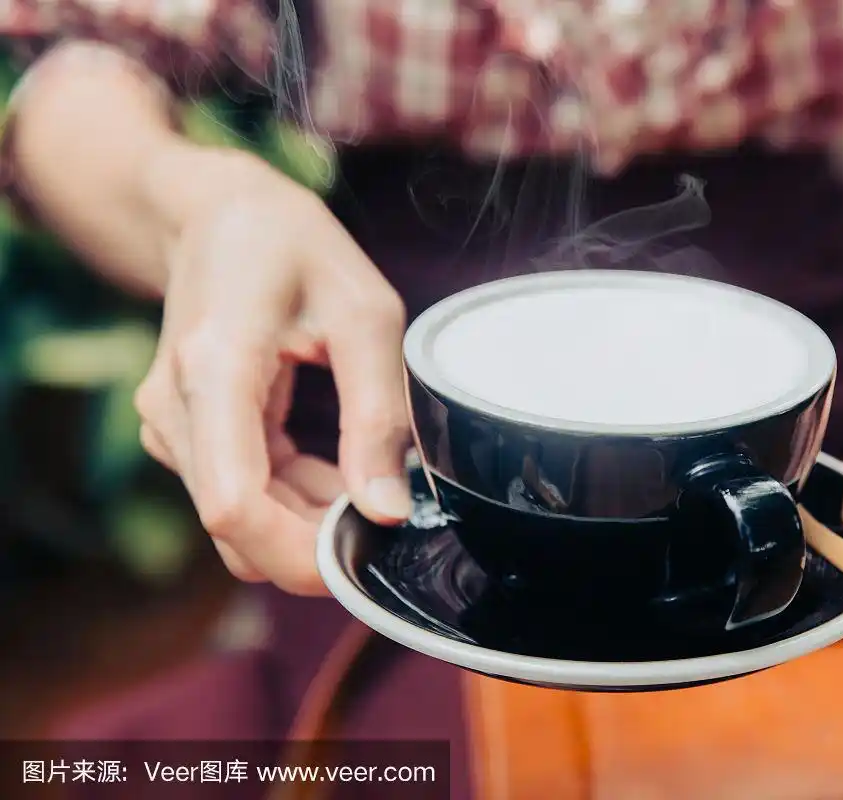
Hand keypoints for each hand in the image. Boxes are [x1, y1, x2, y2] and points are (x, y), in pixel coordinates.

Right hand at [134, 151, 411, 594]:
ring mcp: (170, 426)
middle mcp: (174, 409)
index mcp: (215, 370)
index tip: (366, 552)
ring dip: (307, 521)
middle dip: (314, 545)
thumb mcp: (363, 314)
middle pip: (235, 530)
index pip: (236, 507)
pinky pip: (237, 496)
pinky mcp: (183, 435)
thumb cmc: (294, 247)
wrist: (218, 215)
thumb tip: (386, 511)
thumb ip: (377, 414)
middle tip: (388, 515)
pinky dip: (291, 500)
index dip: (300, 553)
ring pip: (238, 522)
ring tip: (368, 474)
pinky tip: (336, 469)